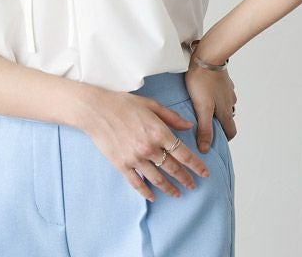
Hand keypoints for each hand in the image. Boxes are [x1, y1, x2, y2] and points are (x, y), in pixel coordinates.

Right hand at [81, 90, 211, 202]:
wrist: (97, 110)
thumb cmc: (124, 104)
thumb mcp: (151, 105)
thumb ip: (171, 117)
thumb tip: (189, 125)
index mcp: (159, 132)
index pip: (183, 154)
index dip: (196, 165)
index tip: (205, 173)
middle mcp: (149, 148)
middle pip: (173, 168)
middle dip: (185, 179)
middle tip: (193, 186)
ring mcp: (135, 158)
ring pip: (157, 179)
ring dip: (169, 188)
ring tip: (177, 194)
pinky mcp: (122, 165)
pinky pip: (137, 183)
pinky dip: (146, 191)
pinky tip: (152, 197)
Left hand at [184, 64, 236, 152]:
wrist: (207, 55)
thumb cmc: (203, 80)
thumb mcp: (202, 108)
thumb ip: (205, 129)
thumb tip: (205, 149)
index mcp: (226, 111)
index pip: (231, 132)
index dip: (224, 139)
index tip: (214, 142)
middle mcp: (230, 101)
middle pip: (228, 118)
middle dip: (219, 125)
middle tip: (206, 126)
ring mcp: (227, 89)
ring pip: (225, 104)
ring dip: (217, 109)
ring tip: (203, 108)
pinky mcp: (222, 79)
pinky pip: (221, 92)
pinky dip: (216, 96)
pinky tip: (205, 92)